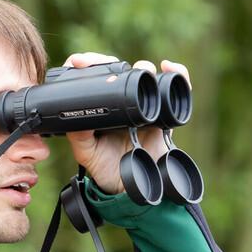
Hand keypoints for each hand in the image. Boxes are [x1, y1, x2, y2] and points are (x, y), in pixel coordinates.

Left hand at [59, 52, 190, 195]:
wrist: (130, 190)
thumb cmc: (106, 169)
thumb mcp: (86, 153)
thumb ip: (79, 136)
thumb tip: (74, 117)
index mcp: (99, 105)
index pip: (92, 75)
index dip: (86, 63)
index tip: (79, 62)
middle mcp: (120, 101)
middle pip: (118, 69)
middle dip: (111, 62)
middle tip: (104, 64)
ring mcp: (143, 106)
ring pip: (144, 75)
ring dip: (142, 66)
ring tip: (139, 69)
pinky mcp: (164, 114)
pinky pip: (174, 89)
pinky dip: (177, 74)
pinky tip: (168, 67)